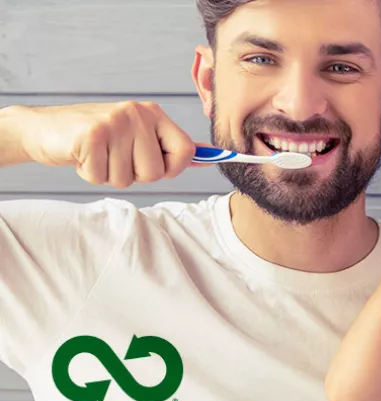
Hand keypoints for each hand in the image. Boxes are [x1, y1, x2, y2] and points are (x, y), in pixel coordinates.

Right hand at [13, 101, 206, 186]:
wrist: (43, 128)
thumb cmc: (95, 139)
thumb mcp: (135, 135)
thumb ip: (168, 146)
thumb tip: (210, 157)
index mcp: (153, 113)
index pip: (186, 151)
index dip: (172, 169)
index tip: (155, 166)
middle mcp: (137, 114)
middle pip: (155, 173)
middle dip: (134, 175)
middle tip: (114, 157)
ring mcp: (114, 123)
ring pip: (128, 179)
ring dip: (109, 175)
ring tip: (97, 155)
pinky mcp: (91, 136)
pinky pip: (102, 177)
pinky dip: (89, 174)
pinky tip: (82, 156)